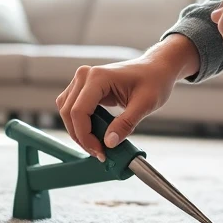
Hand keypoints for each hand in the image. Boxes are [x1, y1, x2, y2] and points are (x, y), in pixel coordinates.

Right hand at [55, 35, 197, 160]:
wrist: (156, 68)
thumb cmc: (154, 80)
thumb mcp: (145, 104)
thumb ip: (126, 124)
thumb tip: (109, 143)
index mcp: (98, 77)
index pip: (79, 111)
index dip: (85, 135)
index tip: (100, 152)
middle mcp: (85, 76)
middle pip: (68, 112)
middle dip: (81, 137)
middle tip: (99, 153)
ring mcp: (82, 80)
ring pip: (67, 111)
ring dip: (77, 131)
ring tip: (96, 145)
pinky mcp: (84, 88)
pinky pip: (73, 108)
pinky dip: (80, 124)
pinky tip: (95, 134)